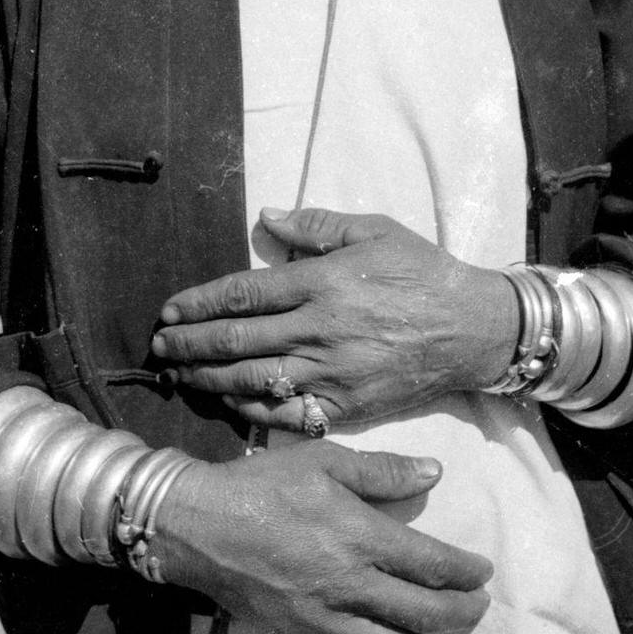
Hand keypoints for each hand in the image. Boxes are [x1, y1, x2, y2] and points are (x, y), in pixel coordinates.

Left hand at [150, 207, 517, 428]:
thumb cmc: (422, 271)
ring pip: (254, 380)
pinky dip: (251, 412)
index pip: (244, 294)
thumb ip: (317, 225)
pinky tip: (227, 404)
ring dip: (208, 379)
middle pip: (238, 340)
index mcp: (324, 283)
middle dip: (191, 345)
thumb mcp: (374, 230)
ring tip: (179, 376)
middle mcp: (321, 331)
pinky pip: (286, 415)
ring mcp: (332, 374)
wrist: (472, 329)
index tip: (170, 310)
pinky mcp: (347, 407)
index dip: (200, 303)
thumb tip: (267, 218)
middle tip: (160, 347)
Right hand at [152, 443, 491, 633]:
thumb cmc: (263, 485)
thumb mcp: (324, 460)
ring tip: (436, 625)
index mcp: (359, 537)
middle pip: (423, 614)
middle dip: (460, 613)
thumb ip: (383, 471)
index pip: (431, 566)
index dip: (465, 573)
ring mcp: (323, 619)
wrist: (198, 526)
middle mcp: (348, 585)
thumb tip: (435, 472)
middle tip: (477, 605)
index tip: (483, 572)